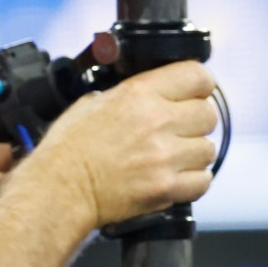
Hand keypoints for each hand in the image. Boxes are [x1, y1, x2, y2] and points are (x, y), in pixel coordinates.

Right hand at [27, 60, 219, 226]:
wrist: (59, 189)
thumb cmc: (69, 148)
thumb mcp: (93, 102)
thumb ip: (130, 94)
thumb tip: (155, 91)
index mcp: (139, 94)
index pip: (198, 76)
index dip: (200, 85)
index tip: (195, 93)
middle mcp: (157, 121)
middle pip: (208, 114)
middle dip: (196, 122)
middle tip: (178, 131)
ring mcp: (164, 156)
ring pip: (208, 149)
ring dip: (194, 154)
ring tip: (171, 158)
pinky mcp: (166, 187)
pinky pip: (203, 181)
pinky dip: (193, 181)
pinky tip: (174, 178)